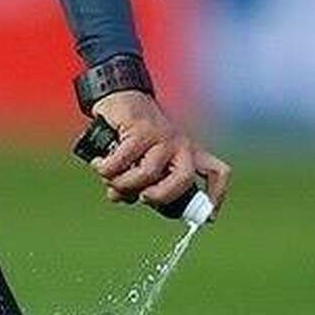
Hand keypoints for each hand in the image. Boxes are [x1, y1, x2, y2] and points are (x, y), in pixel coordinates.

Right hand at [91, 90, 232, 215]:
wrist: (120, 96)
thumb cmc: (131, 134)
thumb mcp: (145, 158)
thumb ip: (143, 181)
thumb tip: (126, 197)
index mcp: (189, 152)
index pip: (216, 172)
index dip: (216, 196)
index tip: (208, 218)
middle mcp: (181, 144)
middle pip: (183, 179)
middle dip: (160, 196)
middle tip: (142, 196)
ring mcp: (162, 136)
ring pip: (146, 174)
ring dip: (121, 182)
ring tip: (109, 175)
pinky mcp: (139, 130)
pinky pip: (120, 162)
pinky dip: (105, 168)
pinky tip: (98, 163)